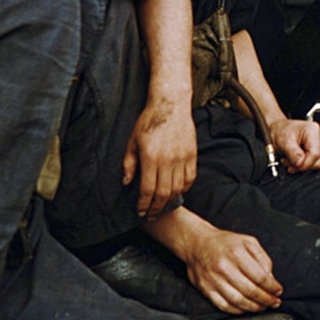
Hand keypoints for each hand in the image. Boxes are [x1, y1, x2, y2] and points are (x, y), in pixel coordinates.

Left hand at [124, 97, 195, 217]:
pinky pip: (190, 178)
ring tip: (162, 205)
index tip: (140, 212)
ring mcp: (182, 158)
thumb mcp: (132, 141)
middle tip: (151, 214)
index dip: (143, 204)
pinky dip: (184, 188)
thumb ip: (129, 164)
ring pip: (177, 188)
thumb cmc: (149, 121)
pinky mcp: (192, 154)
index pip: (147, 190)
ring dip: (170, 200)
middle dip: (156, 208)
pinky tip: (178, 192)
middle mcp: (167, 160)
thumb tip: (126, 183)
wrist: (170, 105)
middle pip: (163, 193)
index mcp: (150, 158)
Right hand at [182, 228, 283, 314]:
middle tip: (274, 302)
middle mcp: (224, 268)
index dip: (272, 287)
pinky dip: (237, 311)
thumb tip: (270, 277)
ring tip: (263, 307)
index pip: (260, 276)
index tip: (278, 291)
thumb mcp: (248, 241)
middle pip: (250, 291)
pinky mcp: (206, 289)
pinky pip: (224, 305)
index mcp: (237, 254)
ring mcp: (214, 280)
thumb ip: (262, 258)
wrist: (197, 243)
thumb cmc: (225, 242)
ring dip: (253, 307)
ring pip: (238, 301)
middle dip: (266, 299)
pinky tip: (246, 308)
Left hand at [268, 118, 319, 172]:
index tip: (291, 167)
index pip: (315, 154)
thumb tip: (300, 164)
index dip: (304, 164)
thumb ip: (293, 154)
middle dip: (300, 165)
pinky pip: (314, 163)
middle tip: (286, 162)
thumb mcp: (283, 142)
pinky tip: (294, 159)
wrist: (280, 130)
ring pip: (316, 163)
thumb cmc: (282, 132)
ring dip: (301, 166)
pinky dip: (303, 164)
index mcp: (313, 130)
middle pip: (317, 160)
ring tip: (289, 159)